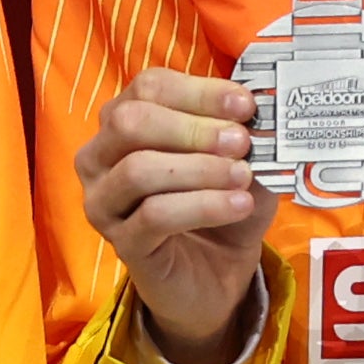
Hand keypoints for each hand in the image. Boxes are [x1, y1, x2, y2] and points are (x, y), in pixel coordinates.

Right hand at [74, 68, 269, 363]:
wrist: (214, 275)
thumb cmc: (218, 208)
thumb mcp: (239, 162)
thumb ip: (244, 137)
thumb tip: (262, 117)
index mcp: (124, 123)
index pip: (148, 87)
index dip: (199, 92)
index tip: (246, 106)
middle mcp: (100, 157)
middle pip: (130, 121)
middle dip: (193, 128)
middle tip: (241, 142)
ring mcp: (104, 202)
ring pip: (138, 169)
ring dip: (199, 168)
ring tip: (243, 176)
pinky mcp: (122, 243)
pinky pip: (154, 216)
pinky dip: (203, 206)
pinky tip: (239, 205)